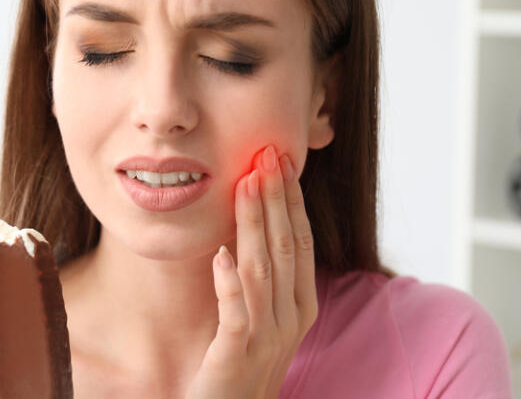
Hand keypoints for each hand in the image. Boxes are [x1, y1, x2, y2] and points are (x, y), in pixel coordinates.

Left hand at [185, 145, 318, 398]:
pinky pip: (236, 315)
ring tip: (246, 184)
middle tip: (267, 155)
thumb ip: (263, 278)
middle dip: (277, 198)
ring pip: (263, 271)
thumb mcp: (260, 317)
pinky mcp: (236, 357)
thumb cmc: (240, 364)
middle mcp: (290, 320)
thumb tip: (254, 227)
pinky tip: (220, 254)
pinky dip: (230, 284)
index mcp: (300, 307)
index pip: (299, 243)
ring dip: (254, 224)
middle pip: (286, 248)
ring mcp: (266, 339)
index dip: (290, 200)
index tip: (279, 162)